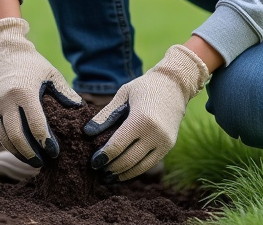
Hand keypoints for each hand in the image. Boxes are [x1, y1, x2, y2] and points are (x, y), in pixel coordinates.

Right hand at [0, 17, 82, 166]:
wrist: (2, 51)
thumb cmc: (32, 64)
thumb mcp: (51, 74)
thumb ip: (65, 93)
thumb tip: (81, 109)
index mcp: (24, 92)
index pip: (35, 125)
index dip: (45, 142)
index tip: (54, 152)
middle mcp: (5, 100)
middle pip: (17, 137)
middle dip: (30, 154)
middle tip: (42, 163)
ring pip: (4, 138)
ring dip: (18, 152)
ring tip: (32, 160)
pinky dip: (8, 144)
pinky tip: (20, 149)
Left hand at [84, 44, 210, 180]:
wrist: (175, 85)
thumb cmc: (144, 88)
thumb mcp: (123, 95)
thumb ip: (105, 115)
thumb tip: (87, 132)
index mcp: (141, 119)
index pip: (117, 145)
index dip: (103, 157)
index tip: (92, 162)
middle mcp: (155, 133)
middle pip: (127, 160)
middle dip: (110, 168)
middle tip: (97, 170)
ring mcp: (164, 142)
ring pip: (139, 167)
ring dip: (122, 174)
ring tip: (107, 176)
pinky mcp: (169, 146)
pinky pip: (150, 164)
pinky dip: (135, 170)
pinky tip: (123, 172)